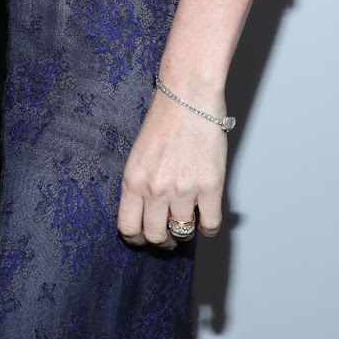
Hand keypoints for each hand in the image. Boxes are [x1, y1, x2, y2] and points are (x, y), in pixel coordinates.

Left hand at [117, 89, 225, 248]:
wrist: (187, 97)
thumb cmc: (163, 120)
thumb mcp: (139, 154)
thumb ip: (141, 183)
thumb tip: (147, 212)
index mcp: (133, 180)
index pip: (128, 227)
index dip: (136, 239)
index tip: (143, 239)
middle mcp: (155, 188)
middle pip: (155, 236)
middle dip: (162, 241)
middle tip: (168, 237)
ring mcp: (184, 189)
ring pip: (182, 231)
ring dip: (185, 232)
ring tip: (187, 223)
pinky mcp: (210, 186)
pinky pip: (210, 223)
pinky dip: (209, 228)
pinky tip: (207, 220)